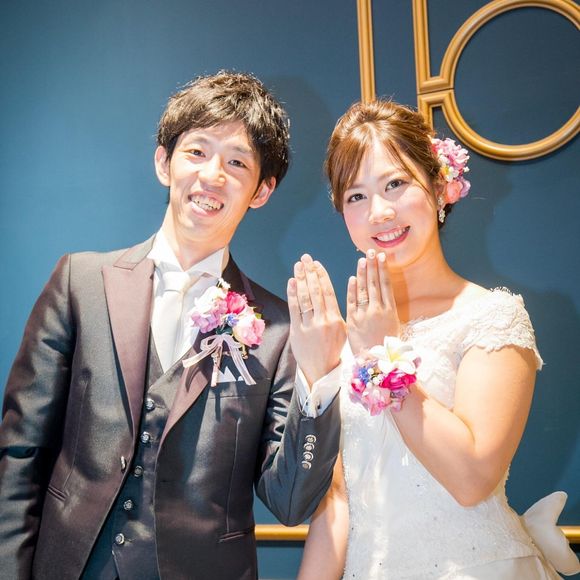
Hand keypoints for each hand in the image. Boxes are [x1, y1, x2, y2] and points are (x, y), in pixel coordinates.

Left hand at [287, 254, 345, 386]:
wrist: (321, 370)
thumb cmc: (332, 348)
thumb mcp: (341, 329)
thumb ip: (335, 311)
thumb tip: (327, 292)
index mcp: (336, 319)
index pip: (328, 292)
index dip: (322, 276)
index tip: (317, 263)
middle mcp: (323, 321)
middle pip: (316, 291)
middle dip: (310, 272)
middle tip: (305, 258)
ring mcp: (309, 326)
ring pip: (305, 298)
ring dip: (300, 279)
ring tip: (298, 266)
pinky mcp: (297, 331)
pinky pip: (294, 309)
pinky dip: (292, 294)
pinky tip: (291, 282)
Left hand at [346, 249, 399, 352]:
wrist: (375, 363)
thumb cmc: (384, 346)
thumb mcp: (392, 326)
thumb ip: (387, 310)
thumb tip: (385, 296)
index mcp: (390, 311)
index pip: (386, 285)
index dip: (384, 270)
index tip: (382, 257)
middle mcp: (378, 310)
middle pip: (376, 284)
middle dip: (373, 266)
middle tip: (372, 251)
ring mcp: (365, 315)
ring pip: (364, 290)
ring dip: (363, 274)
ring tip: (363, 259)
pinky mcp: (353, 321)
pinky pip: (353, 303)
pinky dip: (352, 290)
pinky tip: (353, 278)